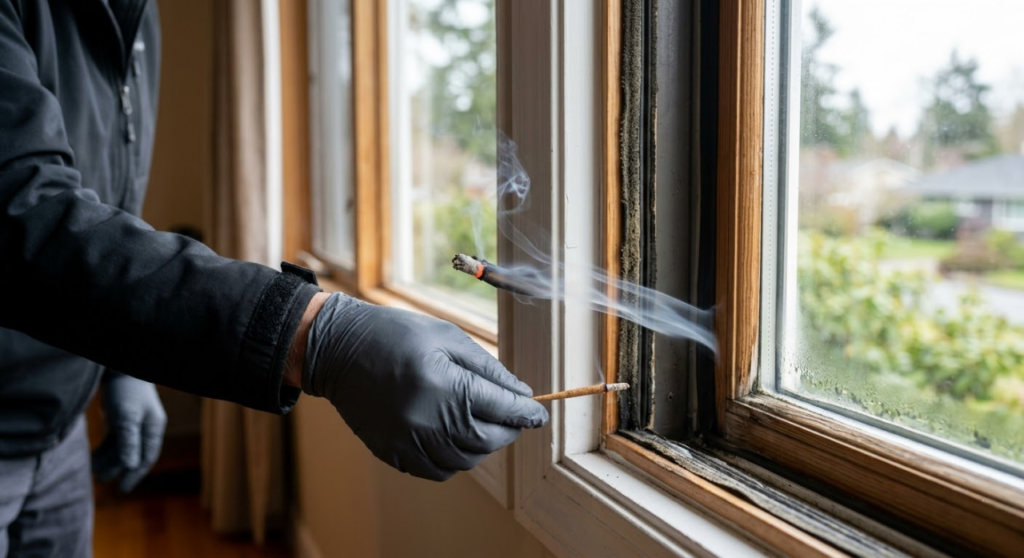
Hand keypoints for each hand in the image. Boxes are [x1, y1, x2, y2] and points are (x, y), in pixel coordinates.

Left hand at [92, 371, 166, 491]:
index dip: (134, 475)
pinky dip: (106, 450)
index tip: (122, 490)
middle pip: (134, 454)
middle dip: (118, 469)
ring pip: (123, 448)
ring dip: (110, 460)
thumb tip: (131, 467)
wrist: (119, 367)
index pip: (146, 457)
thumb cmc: (126, 390)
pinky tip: (95, 456)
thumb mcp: (127, 417)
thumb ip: (129, 441)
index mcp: (153, 428)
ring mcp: (135, 423)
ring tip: (94, 471)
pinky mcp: (123, 418)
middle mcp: (147, 427)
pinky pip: (116, 440)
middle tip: (101, 481)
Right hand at [304, 293, 547, 480]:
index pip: (502, 409)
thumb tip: (521, 393)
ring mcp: (408, 441)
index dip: (526, 413)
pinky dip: (455, 459)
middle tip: (512, 418)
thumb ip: (488, 368)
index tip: (539, 414)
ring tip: (483, 425)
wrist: (339, 350)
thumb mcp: (447, 337)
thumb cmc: (396, 334)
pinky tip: (456, 439)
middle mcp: (428, 419)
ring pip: (466, 460)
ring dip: (483, 445)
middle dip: (508, 430)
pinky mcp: (393, 453)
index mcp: (444, 385)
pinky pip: (438, 470)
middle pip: (488, 440)